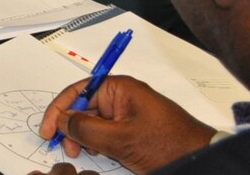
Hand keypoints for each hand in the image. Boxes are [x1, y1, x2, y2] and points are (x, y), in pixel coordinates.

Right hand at [39, 76, 214, 174]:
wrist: (201, 160)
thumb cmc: (169, 144)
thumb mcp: (122, 139)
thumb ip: (87, 128)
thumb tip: (62, 121)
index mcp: (120, 88)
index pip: (78, 91)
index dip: (59, 109)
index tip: (48, 129)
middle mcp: (122, 97)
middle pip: (84, 107)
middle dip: (72, 127)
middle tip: (67, 147)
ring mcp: (128, 114)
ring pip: (94, 122)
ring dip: (84, 137)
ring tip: (83, 153)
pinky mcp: (134, 130)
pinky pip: (107, 133)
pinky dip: (97, 143)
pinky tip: (97, 154)